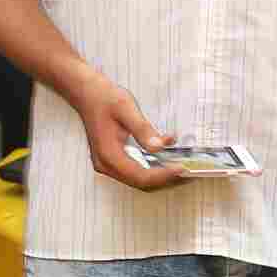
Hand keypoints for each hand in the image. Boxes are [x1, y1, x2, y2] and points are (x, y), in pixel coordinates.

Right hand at [61, 66, 182, 191]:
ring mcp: (110, 164)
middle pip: (141, 183)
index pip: (140, 176)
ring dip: (162, 176)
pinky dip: (155, 167)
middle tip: (190, 173)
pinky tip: (168, 157)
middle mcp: (107, 164)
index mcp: (108, 155)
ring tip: (184, 169)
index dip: (163, 175)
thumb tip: (160, 147)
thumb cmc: (104, 98)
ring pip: (140, 180)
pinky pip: (137, 170)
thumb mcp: (126, 109)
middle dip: (167, 180)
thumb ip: (143, 130)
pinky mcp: (115, 159)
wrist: (87, 93)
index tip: (183, 169)